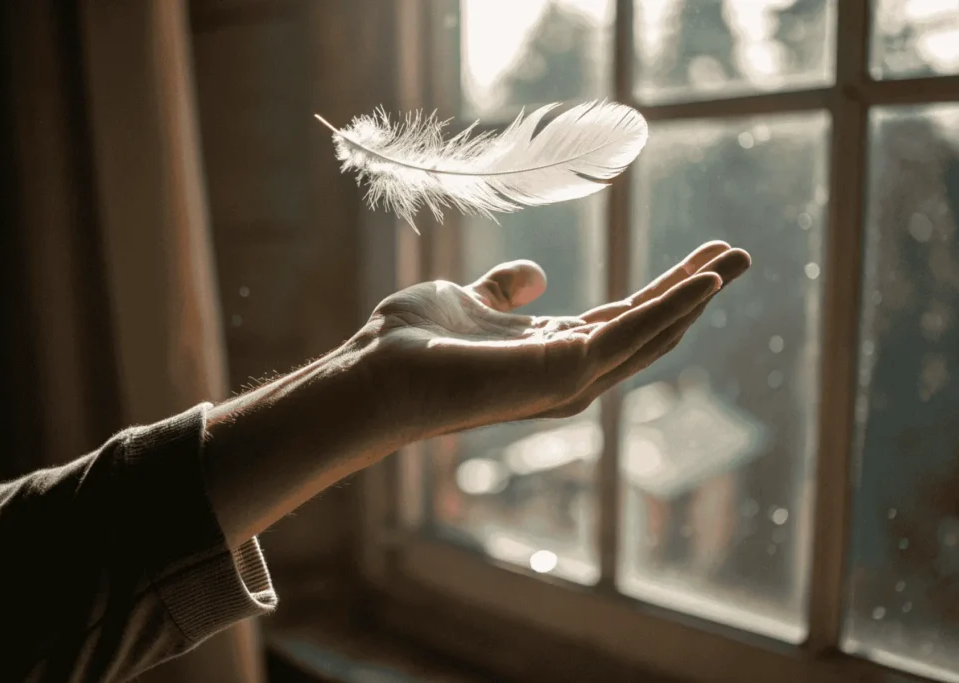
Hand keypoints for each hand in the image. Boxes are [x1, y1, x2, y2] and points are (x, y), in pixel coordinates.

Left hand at [354, 240, 750, 440]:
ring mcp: (571, 376)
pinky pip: (632, 334)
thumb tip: (534, 273)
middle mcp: (570, 370)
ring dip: (696, 295)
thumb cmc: (412, 342)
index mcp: (551, 351)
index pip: (622, 319)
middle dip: (695, 291)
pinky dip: (672, 307)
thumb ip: (504, 291)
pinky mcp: (565, 370)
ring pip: (651, 332)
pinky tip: (704, 281)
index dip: (662, 291)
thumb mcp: (469, 299)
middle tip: (740, 254)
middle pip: (649, 328)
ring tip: (737, 258)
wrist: (377, 371)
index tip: (700, 259)